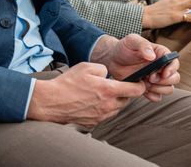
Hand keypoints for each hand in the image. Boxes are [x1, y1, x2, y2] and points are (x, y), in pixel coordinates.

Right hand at [27, 62, 145, 126]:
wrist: (51, 102)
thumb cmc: (67, 83)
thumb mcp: (86, 66)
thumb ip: (103, 68)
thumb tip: (108, 74)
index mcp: (109, 90)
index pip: (135, 90)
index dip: (140, 85)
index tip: (139, 82)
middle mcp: (108, 106)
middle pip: (126, 100)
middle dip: (125, 92)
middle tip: (116, 85)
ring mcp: (101, 117)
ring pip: (116, 109)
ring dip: (114, 101)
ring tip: (102, 93)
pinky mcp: (93, 124)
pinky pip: (105, 116)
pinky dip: (103, 109)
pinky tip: (93, 102)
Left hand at [90, 35, 179, 101]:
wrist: (113, 60)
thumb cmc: (123, 48)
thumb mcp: (131, 41)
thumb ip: (143, 45)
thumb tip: (152, 56)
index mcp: (160, 54)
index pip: (174, 62)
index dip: (172, 69)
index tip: (163, 73)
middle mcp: (161, 67)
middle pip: (175, 78)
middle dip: (164, 81)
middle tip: (150, 78)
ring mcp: (156, 79)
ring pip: (169, 89)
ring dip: (159, 89)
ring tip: (146, 83)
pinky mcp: (149, 88)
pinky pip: (157, 97)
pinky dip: (152, 96)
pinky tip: (143, 90)